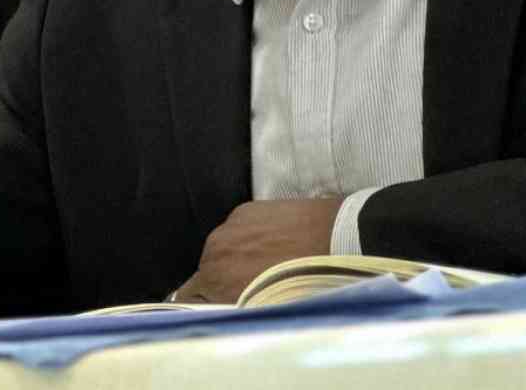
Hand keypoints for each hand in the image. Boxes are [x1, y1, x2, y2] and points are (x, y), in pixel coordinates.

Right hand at [172, 197, 343, 303]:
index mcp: (215, 280)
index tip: (218, 311)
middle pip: (205, 274)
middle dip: (222, 284)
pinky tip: (275, 246)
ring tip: (269, 266)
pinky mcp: (245, 210)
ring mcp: (229, 227)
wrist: (338, 239)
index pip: (187, 299)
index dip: (203, 307)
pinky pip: (237, 231)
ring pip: (222, 251)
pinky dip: (250, 240)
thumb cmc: (308, 283)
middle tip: (253, 290)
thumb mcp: (267, 309)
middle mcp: (214, 251)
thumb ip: (236, 311)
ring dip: (235, 260)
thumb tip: (224, 314)